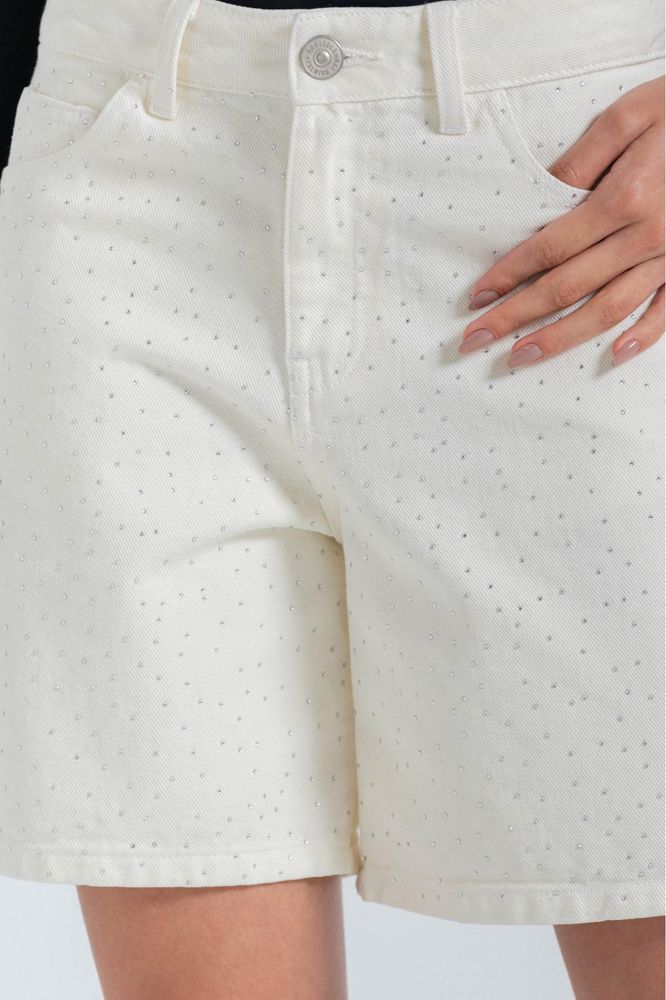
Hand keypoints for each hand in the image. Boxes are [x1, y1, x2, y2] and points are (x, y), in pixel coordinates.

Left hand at [459, 75, 664, 367]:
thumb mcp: (631, 115)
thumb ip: (582, 160)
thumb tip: (540, 198)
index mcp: (623, 199)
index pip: (549, 249)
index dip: (508, 276)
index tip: (475, 299)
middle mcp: (646, 237)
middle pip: (567, 287)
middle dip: (516, 316)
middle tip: (475, 341)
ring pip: (609, 310)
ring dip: (561, 338)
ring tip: (521, 357)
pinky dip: (644, 336)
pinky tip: (613, 356)